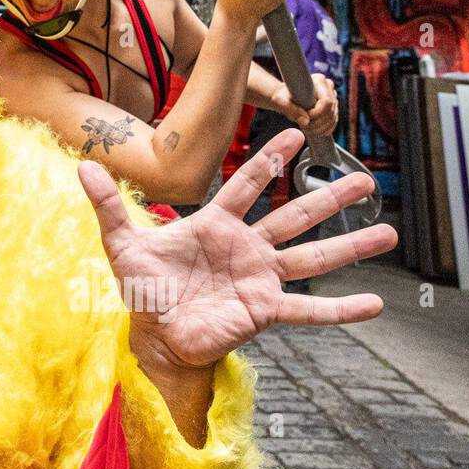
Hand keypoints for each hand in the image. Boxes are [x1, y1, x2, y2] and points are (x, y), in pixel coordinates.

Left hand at [78, 128, 394, 372]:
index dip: (269, 158)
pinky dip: (340, 309)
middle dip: (328, 198)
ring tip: (388, 232)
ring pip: (311, 257)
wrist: (152, 336)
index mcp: (215, 225)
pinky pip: (307, 309)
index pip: (248, 184)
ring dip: (349, 246)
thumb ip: (107, 204)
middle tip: (364, 181)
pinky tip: (373, 303)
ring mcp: (259, 279)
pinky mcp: (263, 311)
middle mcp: (246, 248)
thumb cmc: (143, 289)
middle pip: (293, 216)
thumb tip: (81, 164)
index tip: (295, 133)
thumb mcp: (122, 243)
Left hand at [270, 72, 338, 135]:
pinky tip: (314, 132)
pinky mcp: (332, 108)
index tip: (304, 118)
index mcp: (319, 80)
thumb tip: (306, 121)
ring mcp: (333, 98)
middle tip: (303, 127)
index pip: (326, 102)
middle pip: (331, 112)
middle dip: (317, 123)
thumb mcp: (280, 101)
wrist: (286, 98)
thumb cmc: (282, 97)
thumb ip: (290, 109)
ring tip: (306, 129)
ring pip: (333, 118)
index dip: (317, 114)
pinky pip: (333, 123)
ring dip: (320, 128)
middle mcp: (329, 87)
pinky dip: (324, 131)